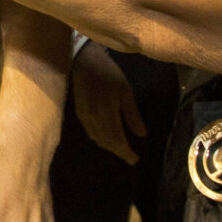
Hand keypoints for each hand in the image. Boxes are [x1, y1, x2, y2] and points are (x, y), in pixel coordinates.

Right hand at [71, 42, 146, 164]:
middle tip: (130, 156)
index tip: (135, 160)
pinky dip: (100, 139)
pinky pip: (90, 133)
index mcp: (106, 114)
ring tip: (120, 148)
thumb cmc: (109, 74)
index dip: (126, 153)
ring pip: (97, 139)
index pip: (117, 141)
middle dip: (118, 151)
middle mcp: (93, 120)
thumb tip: (141, 134)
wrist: (84, 61)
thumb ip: (132, 115)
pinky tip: (107, 137)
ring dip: (109, 146)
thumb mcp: (125, 92)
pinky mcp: (79, 114)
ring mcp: (84, 118)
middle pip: (106, 143)